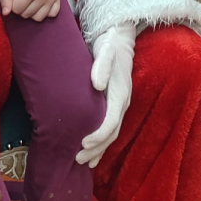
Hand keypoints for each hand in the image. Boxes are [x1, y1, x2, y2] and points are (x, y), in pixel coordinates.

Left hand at [0, 0, 60, 21]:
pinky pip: (51, 15)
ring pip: (38, 18)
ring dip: (32, 12)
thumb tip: (6, 13)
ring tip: (31, 1)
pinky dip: (45, 12)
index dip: (13, 3)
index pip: (16, 10)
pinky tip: (40, 4)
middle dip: (21, 8)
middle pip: (26, 15)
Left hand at [76, 22, 135, 167]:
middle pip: (111, 133)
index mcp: (120, 93)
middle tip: (78, 159)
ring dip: (99, 149)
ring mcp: (120, 104)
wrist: (118, 38)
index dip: (98, 135)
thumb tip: (97, 85)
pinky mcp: (115, 104)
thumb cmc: (109, 44)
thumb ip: (102, 66)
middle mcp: (123, 102)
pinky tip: (92, 152)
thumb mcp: (106, 50)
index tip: (83, 143)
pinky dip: (102, 143)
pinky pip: (110, 128)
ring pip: (112, 134)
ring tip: (84, 162)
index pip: (111, 121)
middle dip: (96, 148)